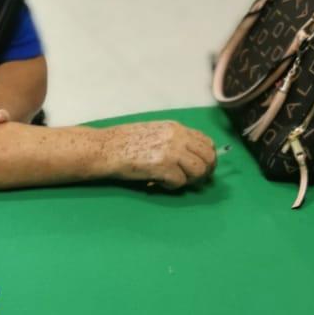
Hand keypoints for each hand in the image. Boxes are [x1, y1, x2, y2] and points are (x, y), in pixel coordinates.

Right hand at [100, 121, 215, 189]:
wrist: (105, 148)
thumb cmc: (124, 142)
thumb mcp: (154, 132)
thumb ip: (173, 140)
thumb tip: (189, 155)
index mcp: (176, 128)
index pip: (206, 142)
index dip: (208, 157)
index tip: (201, 167)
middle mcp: (178, 137)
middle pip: (208, 157)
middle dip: (204, 172)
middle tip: (192, 180)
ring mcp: (171, 152)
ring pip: (199, 170)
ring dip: (189, 180)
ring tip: (173, 181)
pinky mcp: (163, 166)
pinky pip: (180, 182)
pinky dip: (171, 186)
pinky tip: (158, 182)